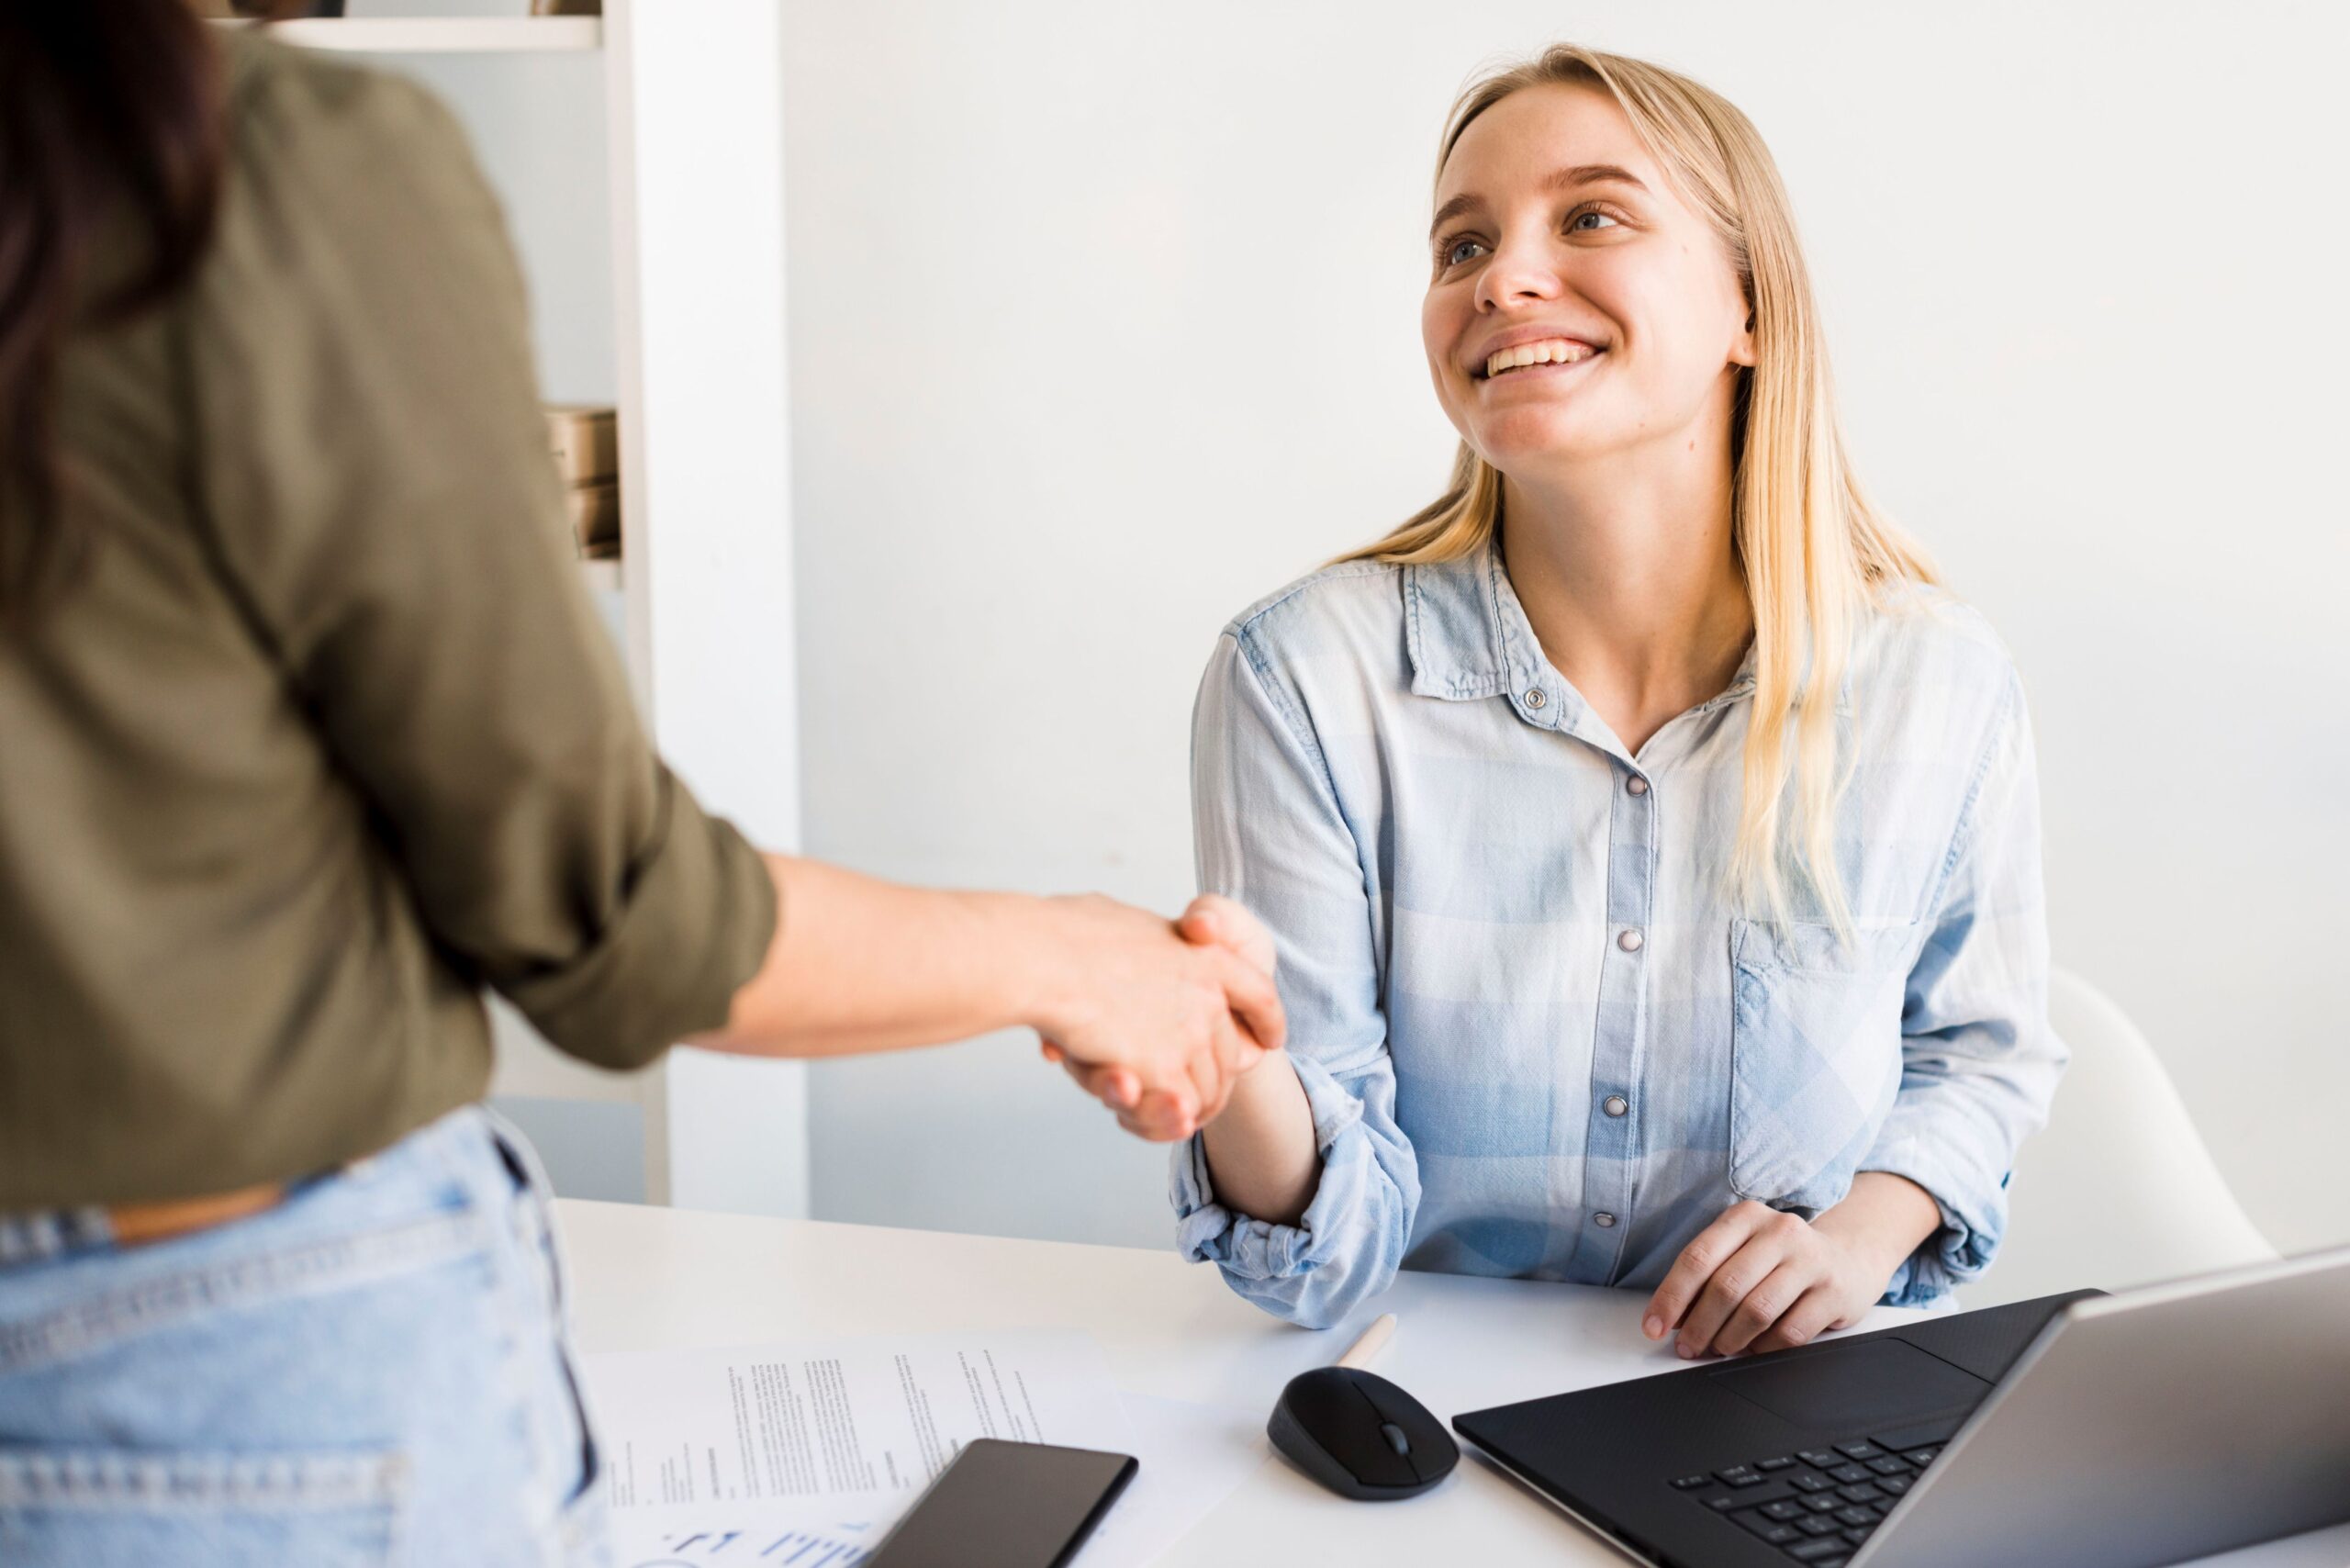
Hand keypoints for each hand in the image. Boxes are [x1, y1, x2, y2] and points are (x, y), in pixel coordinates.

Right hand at [1041, 895, 1281, 1140]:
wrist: (1041, 958)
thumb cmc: (1063, 934)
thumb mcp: (1123, 922)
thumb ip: (1145, 940)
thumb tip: (1130, 938)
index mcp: (1207, 956)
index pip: (1259, 994)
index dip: (1267, 1020)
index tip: (1270, 1040)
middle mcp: (1209, 997)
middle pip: (1230, 1058)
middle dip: (1212, 1083)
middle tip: (1182, 1097)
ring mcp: (1190, 1036)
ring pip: (1206, 1093)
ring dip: (1178, 1107)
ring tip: (1142, 1102)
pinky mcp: (1165, 1071)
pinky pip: (1177, 1112)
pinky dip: (1154, 1119)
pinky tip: (1131, 1107)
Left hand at [1642, 1200, 1882, 1358]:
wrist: (1849, 1260)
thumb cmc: (1781, 1260)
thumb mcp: (1742, 1253)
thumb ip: (1708, 1277)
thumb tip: (1671, 1317)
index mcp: (1746, 1216)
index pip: (1698, 1257)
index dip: (1671, 1297)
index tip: (1654, 1327)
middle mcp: (1779, 1231)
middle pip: (1725, 1286)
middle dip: (1699, 1325)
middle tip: (1688, 1348)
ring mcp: (1811, 1260)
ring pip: (1756, 1310)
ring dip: (1729, 1339)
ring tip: (1719, 1349)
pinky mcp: (1834, 1292)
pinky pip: (1789, 1332)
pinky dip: (1764, 1347)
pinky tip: (1754, 1348)